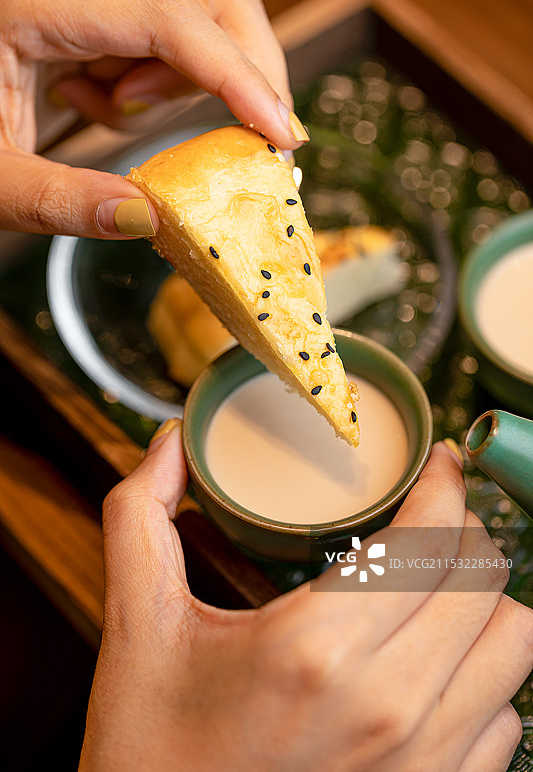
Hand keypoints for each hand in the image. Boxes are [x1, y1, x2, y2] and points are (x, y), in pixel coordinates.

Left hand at [0, 0, 303, 238]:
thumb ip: (60, 202)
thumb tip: (145, 221)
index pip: (167, 16)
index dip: (236, 75)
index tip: (279, 135)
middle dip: (244, 67)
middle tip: (237, 133)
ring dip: (196, 68)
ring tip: (126, 106)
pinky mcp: (99, 2)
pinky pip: (173, 22)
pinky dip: (166, 69)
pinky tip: (109, 94)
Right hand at [80, 424, 532, 770]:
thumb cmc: (153, 751)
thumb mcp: (137, 627)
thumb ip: (141, 519)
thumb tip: (170, 443)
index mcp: (315, 650)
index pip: (426, 538)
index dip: (444, 483)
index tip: (437, 463)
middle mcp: (388, 707)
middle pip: (482, 579)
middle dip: (462, 528)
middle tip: (429, 513)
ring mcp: (423, 762)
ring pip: (512, 643)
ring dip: (482, 598)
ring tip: (439, 581)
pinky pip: (504, 716)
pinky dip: (483, 673)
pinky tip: (434, 660)